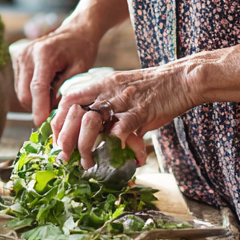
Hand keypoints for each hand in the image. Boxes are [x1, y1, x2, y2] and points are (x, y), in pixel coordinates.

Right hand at [11, 24, 101, 126]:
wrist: (75, 31)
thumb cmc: (81, 50)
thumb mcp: (80, 71)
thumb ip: (66, 90)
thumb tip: (54, 112)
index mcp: (44, 54)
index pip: (37, 87)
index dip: (39, 108)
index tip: (41, 123)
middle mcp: (27, 54)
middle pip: (25, 93)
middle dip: (38, 107)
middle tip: (56, 109)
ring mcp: (20, 55)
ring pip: (21, 91)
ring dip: (35, 99)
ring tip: (54, 92)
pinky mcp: (17, 58)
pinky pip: (20, 85)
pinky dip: (32, 91)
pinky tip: (47, 85)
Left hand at [51, 62, 198, 168]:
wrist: (183, 78)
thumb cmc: (156, 88)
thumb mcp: (125, 91)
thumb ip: (112, 110)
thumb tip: (102, 135)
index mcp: (102, 84)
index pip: (69, 100)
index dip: (58, 121)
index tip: (56, 139)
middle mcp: (108, 91)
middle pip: (75, 112)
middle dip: (65, 137)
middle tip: (65, 156)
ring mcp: (123, 101)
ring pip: (92, 121)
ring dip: (85, 144)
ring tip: (87, 161)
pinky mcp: (141, 111)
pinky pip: (121, 128)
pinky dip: (113, 144)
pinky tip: (112, 155)